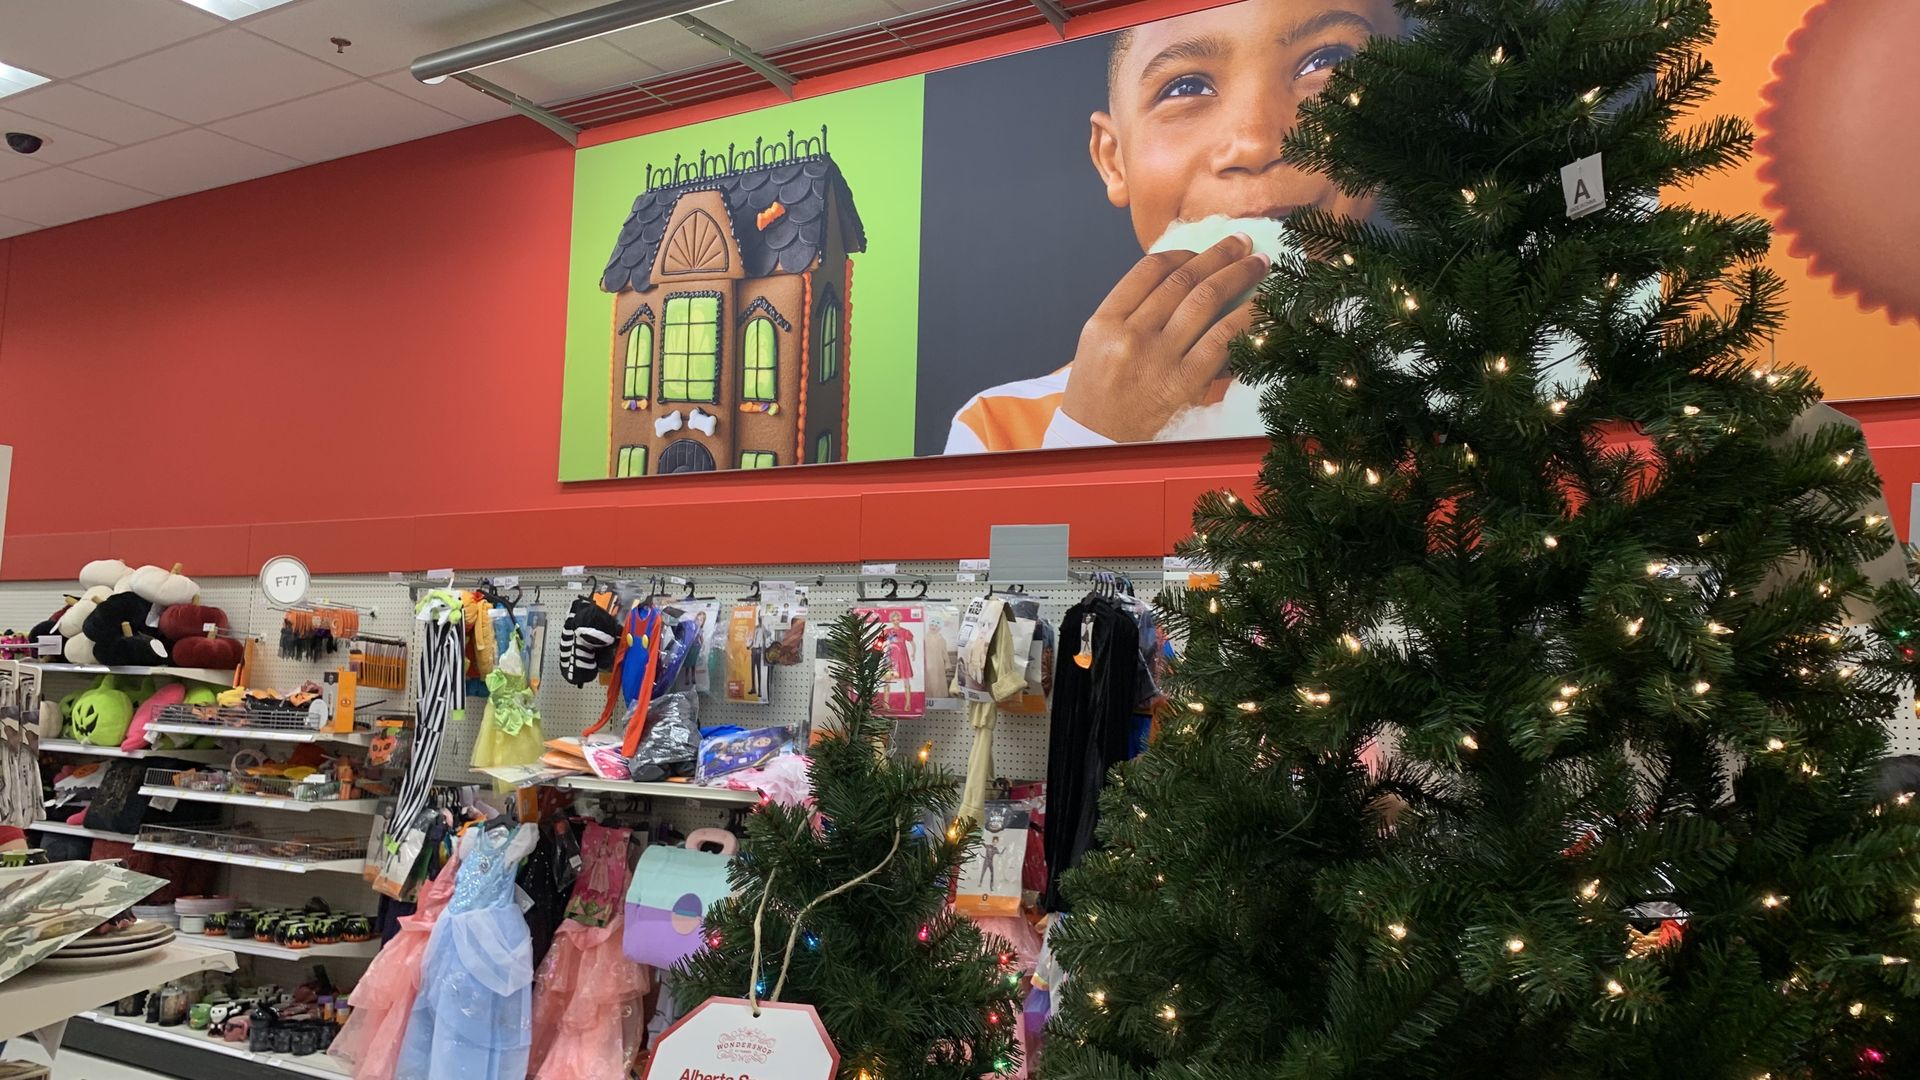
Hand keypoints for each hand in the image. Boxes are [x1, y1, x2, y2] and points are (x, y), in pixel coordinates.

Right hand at [1060, 234, 1269, 442]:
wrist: (1097, 448)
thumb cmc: (1099, 398)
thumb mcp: (1098, 348)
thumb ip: (1131, 315)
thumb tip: (1182, 282)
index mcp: (1104, 322)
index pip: (1148, 270)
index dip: (1183, 253)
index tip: (1203, 250)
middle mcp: (1130, 335)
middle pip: (1181, 279)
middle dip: (1219, 255)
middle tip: (1243, 242)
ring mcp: (1157, 359)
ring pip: (1204, 300)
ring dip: (1238, 274)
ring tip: (1260, 263)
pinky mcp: (1183, 384)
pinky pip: (1222, 340)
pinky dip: (1246, 317)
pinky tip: (1263, 306)